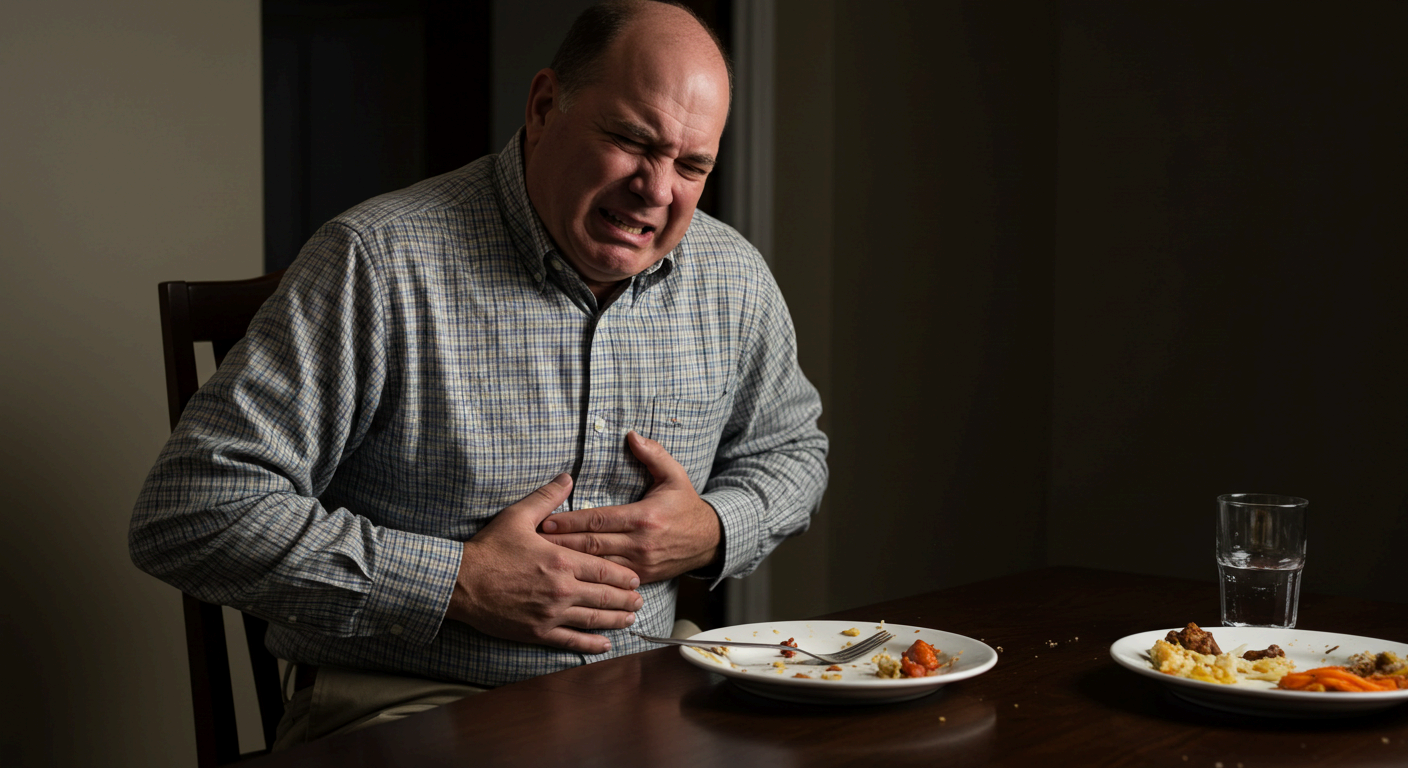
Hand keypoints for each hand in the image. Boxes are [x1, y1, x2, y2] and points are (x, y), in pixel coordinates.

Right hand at [447, 473, 643, 653]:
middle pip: (606, 596)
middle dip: (627, 599)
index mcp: (561, 560)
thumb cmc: (488, 549)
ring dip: (616, 620)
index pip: (604, 569)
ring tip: (630, 620)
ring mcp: (551, 613)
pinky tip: (605, 645)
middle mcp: (562, 589)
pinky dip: (591, 645)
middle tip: (639, 601)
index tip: (635, 579)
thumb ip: (547, 497)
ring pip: (594, 619)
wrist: (460, 583)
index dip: (624, 576)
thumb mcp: (518, 516)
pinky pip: (572, 641)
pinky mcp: (538, 632)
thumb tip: (567, 477)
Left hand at [540, 431, 721, 583]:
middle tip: (534, 543)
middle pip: (592, 545)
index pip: (598, 520)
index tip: (546, 521)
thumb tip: (631, 435)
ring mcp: (641, 564)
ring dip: (571, 563)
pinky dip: (590, 578)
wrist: (709, 540)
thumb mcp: (675, 475)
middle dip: (561, 543)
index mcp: (644, 517)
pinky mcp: (642, 577)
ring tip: (546, 560)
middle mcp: (640, 543)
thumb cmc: (687, 505)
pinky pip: (610, 579)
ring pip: (598, 566)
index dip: (570, 521)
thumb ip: (653, 454)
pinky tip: (571, 576)